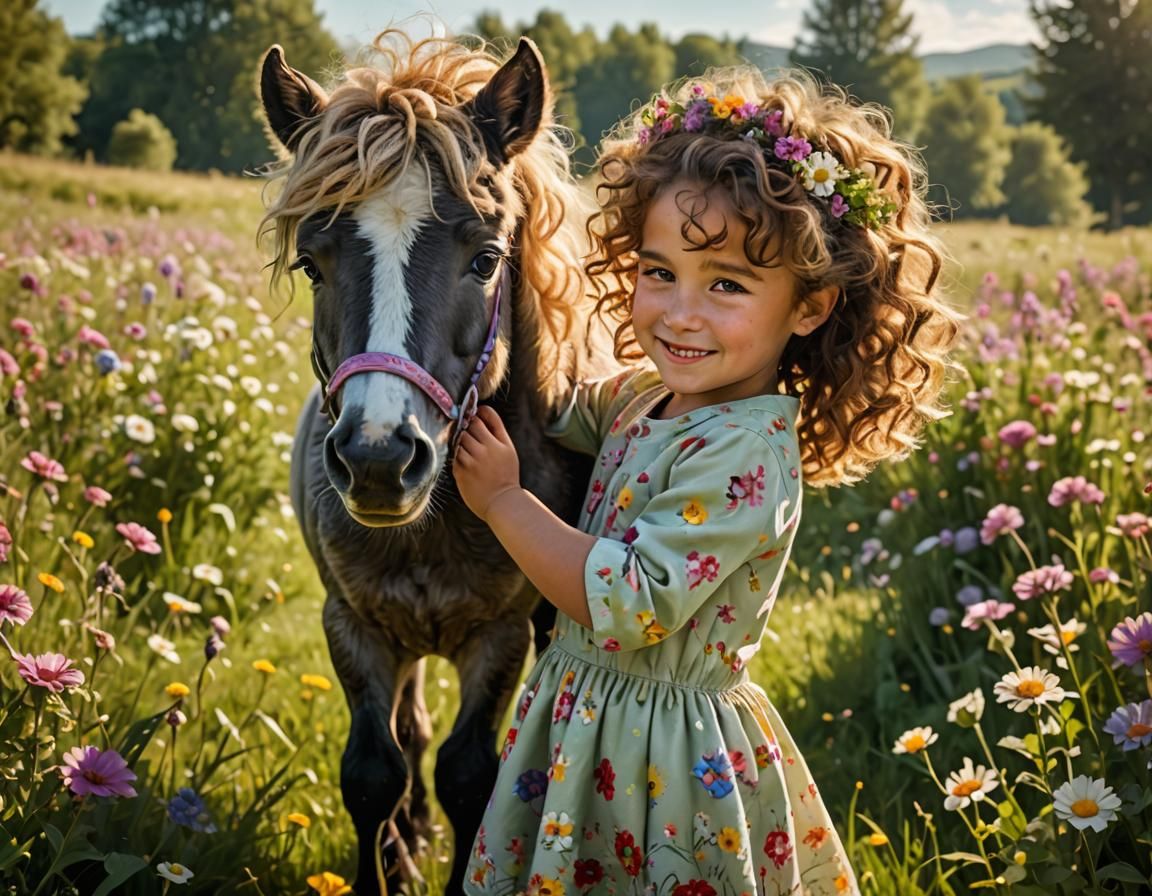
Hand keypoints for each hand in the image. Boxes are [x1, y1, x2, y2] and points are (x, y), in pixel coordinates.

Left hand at [452, 406, 521, 520]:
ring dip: (460, 442)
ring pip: (458, 440)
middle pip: (467, 428)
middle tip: (470, 436)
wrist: (501, 502)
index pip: (480, 418)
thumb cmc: (506, 474)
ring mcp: (471, 461)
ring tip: (469, 450)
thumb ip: (496, 429)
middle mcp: (485, 450)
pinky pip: (453, 455)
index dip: (475, 415)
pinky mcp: (460, 471)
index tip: (474, 418)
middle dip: (466, 428)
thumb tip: (481, 410)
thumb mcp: (508, 449)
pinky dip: (457, 455)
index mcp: (498, 443)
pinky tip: (466, 462)